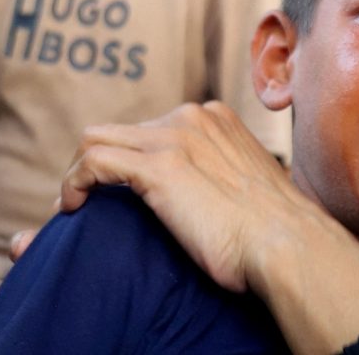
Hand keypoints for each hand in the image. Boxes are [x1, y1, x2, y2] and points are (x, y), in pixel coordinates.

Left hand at [60, 101, 317, 292]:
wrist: (285, 242)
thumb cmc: (272, 231)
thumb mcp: (247, 185)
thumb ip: (221, 173)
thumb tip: (203, 194)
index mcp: (216, 119)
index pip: (152, 127)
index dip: (129, 160)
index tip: (119, 192)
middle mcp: (194, 117)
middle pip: (120, 130)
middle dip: (100, 165)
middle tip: (89, 203)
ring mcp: (175, 136)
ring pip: (96, 139)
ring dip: (78, 173)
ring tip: (74, 207)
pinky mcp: (159, 165)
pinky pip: (94, 161)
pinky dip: (74, 182)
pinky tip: (72, 208)